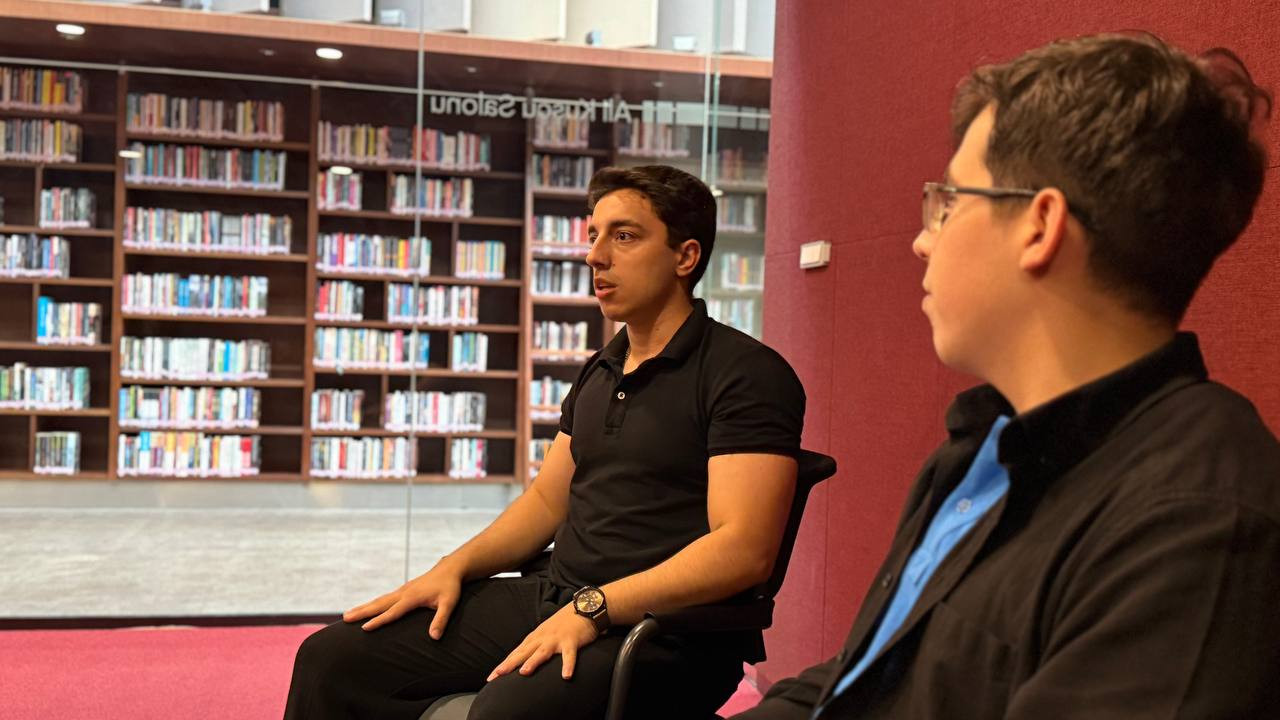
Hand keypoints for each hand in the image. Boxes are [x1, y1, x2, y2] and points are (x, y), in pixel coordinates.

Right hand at [342, 559, 463, 636]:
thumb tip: (434, 638)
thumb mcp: (449, 604)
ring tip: (347, 615)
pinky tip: (367, 608)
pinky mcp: (404, 590)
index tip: (364, 628)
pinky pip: (384, 598)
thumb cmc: (451, 587)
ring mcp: (402, 590)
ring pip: (379, 600)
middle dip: (362, 612)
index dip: (379, 621)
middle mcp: (403, 593)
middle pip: (379, 604)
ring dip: (363, 607)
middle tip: (345, 619)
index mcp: (412, 598)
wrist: (450, 569)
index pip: (393, 612)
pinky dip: (373, 604)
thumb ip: (441, 620)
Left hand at [488, 602, 598, 680]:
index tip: (490, 678)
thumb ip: (534, 648)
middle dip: (509, 664)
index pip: (516, 653)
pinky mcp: (571, 641)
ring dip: (533, 661)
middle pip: (523, 652)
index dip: (503, 665)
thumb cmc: (563, 625)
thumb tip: (521, 664)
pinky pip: (569, 655)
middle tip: (497, 675)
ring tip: (523, 672)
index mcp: (535, 638)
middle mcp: (542, 638)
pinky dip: (568, 665)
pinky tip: (566, 676)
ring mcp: (556, 639)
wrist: (583, 608)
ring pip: (543, 652)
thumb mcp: (545, 635)